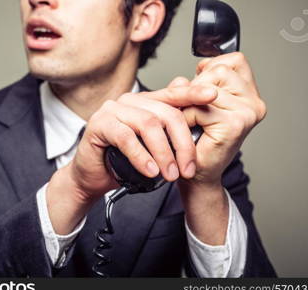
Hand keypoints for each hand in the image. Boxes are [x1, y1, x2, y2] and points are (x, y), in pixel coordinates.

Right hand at [68, 79, 217, 202]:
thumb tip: (196, 123)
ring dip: (163, 153)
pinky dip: (141, 156)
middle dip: (182, 143)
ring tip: (169, 175)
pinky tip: (150, 171)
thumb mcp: (152, 148)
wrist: (93, 176)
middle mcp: (129, 102)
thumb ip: (169, 133)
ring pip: (148, 124)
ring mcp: (112, 110)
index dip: (192, 94)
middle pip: (165, 113)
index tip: (213, 96)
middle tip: (187, 169)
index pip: (172, 95)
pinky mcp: (99, 124)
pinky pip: (126, 137)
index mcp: (144, 103)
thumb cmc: (123, 161)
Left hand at [182, 52, 266, 185]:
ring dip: (190, 102)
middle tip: (192, 109)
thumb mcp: (193, 102)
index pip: (234, 60)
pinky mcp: (235, 124)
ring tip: (192, 120)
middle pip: (219, 70)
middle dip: (196, 86)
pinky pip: (200, 107)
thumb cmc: (195, 139)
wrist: (196, 173)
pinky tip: (191, 129)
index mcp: (249, 94)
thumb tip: (181, 80)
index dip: (210, 69)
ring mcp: (248, 113)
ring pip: (209, 86)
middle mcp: (254, 102)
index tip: (199, 88)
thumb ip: (189, 85)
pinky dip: (188, 117)